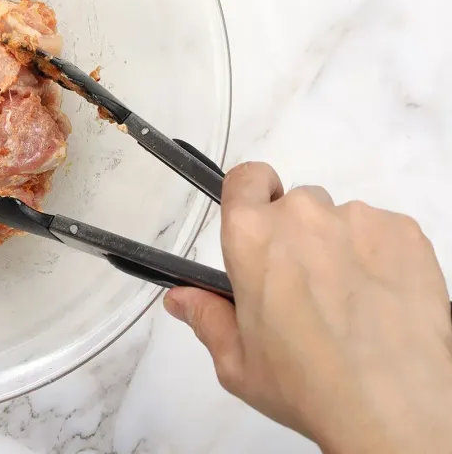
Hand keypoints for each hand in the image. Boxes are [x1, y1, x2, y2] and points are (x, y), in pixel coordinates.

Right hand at [164, 162, 451, 453]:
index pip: (245, 179)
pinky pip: (384, 233)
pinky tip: (381, 302)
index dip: (250, 197)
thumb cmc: (310, 385)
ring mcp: (358, 220)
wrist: (396, 406)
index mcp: (251, 236)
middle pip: (295, 205)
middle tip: (305, 288)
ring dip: (340, 249)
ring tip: (350, 304)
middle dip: (297, 237)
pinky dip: (381, 259)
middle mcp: (303, 215)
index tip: (258, 223)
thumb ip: (207, 319)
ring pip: (341, 222)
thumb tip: (181, 299)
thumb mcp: (238, 363)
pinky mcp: (405, 233)